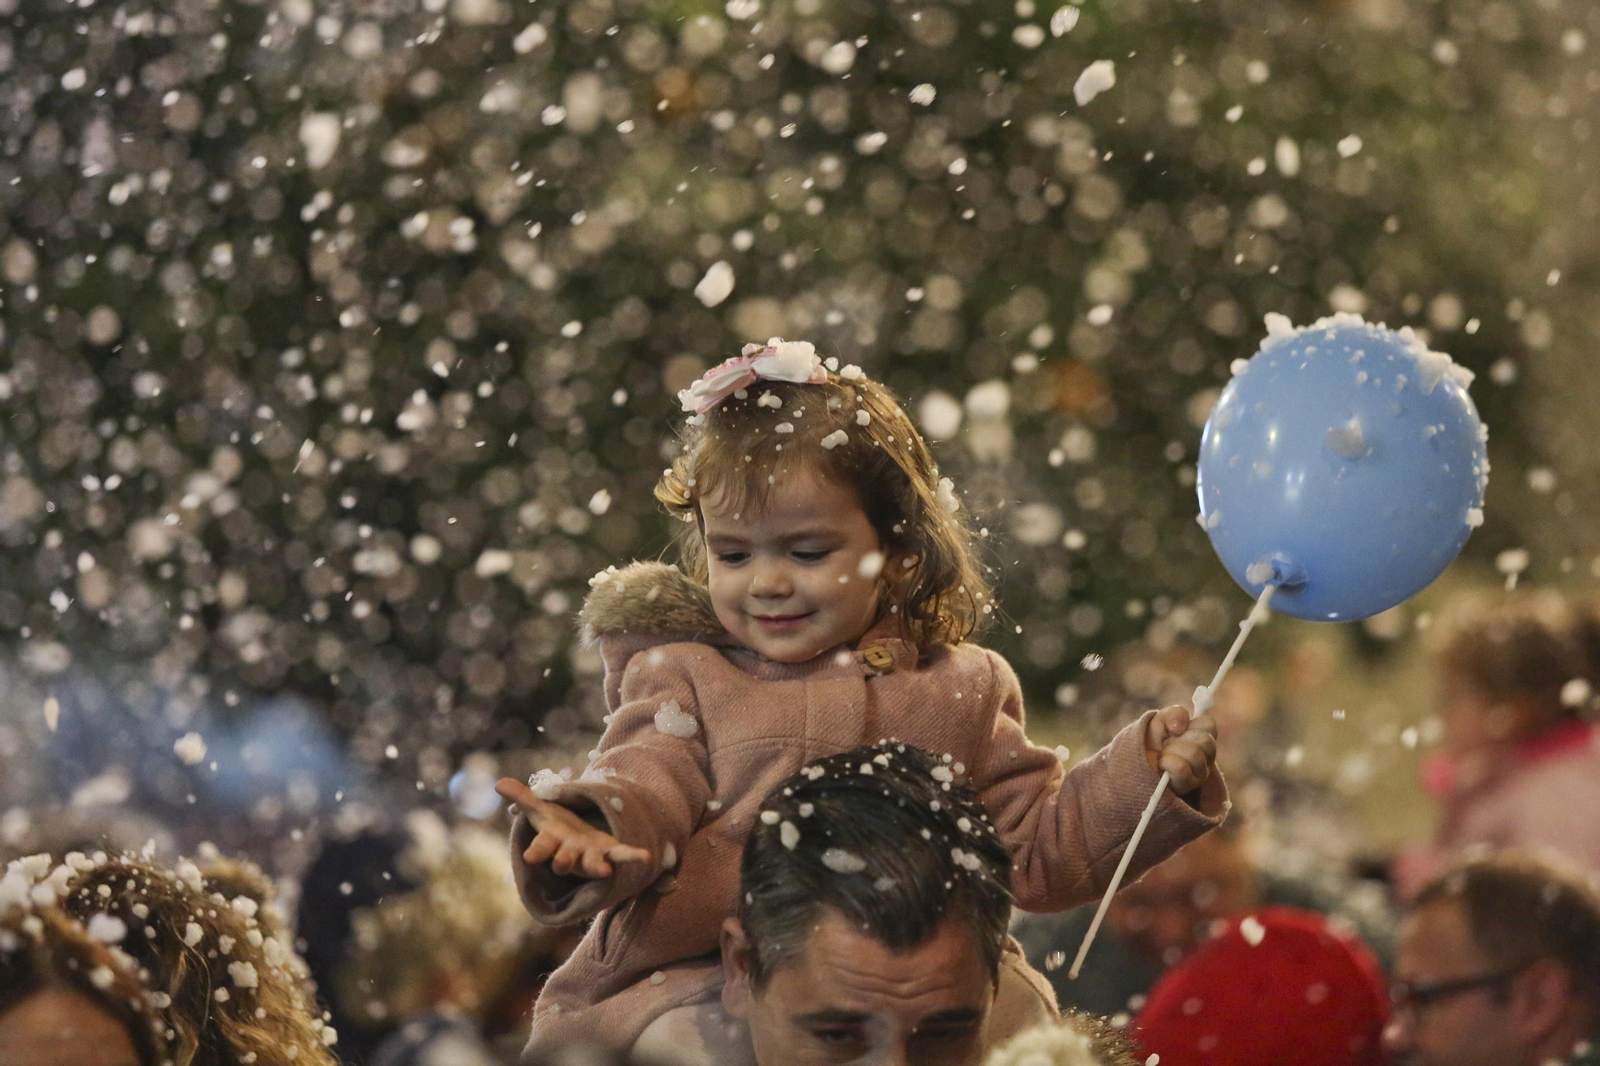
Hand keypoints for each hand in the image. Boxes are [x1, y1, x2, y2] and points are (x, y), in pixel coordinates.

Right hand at [495, 778, 650, 878]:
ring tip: (605, 870)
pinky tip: (645, 856)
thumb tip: (498, 782)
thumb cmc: (559, 828)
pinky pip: (622, 855)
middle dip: (563, 862)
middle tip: (562, 865)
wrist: (581, 843)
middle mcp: (570, 854)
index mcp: (553, 842)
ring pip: (592, 865)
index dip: (537, 852)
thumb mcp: (541, 810)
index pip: (542, 848)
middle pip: (564, 861)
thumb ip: (523, 797)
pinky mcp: (610, 854)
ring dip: (597, 867)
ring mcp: (591, 856)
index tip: (530, 857)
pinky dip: (632, 856)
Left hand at [1143, 704, 1217, 794]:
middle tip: (1166, 746)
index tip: (1173, 729)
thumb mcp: (1159, 721)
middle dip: (1179, 740)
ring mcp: (1200, 773)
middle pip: (1206, 741)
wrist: (1134, 765)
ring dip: (1171, 752)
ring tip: (1162, 757)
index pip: (1209, 725)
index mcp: (1201, 737)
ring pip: (1195, 753)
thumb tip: (1179, 728)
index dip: (1191, 723)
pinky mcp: (1188, 785)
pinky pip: (1181, 768)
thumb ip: (1175, 714)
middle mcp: (1206, 756)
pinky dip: (1167, 763)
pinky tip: (1161, 766)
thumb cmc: (1149, 743)